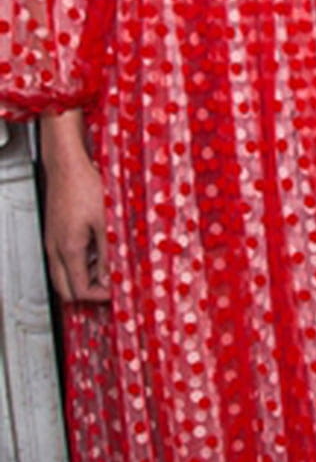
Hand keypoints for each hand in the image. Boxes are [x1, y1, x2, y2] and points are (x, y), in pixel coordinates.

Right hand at [40, 115, 109, 302]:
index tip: (116, 292)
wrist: (68, 165)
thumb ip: (109, 253)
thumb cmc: (84, 186)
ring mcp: (53, 241)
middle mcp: (55, 248)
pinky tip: (98, 251)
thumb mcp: (106, 223)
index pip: (79, 290)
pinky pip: (63, 259)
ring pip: (63, 275)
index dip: (99, 296)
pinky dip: (80, 263)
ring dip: (84, 277)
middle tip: (110, 286)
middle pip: (66, 289)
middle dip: (89, 292)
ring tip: (107, 267)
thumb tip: (113, 277)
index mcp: (68, 249)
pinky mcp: (55, 233)